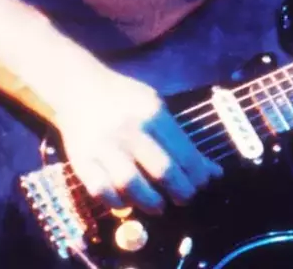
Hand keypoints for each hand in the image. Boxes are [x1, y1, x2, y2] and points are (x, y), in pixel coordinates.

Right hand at [55, 68, 223, 215]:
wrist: (78, 87)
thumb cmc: (125, 98)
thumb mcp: (157, 107)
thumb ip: (183, 139)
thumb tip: (214, 172)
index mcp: (152, 113)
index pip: (184, 153)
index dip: (198, 176)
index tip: (201, 185)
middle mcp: (129, 129)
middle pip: (162, 170)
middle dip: (180, 192)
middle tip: (183, 198)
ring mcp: (103, 145)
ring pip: (131, 184)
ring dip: (150, 201)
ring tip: (158, 205)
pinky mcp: (81, 160)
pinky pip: (101, 190)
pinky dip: (117, 202)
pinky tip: (128, 201)